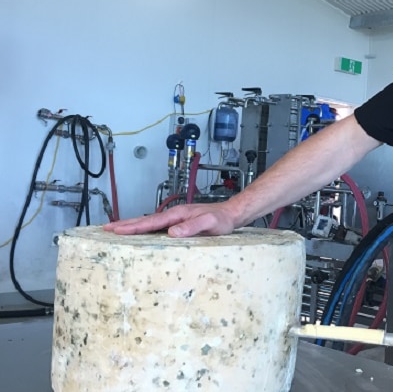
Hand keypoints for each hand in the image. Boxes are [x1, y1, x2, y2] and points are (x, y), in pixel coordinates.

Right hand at [103, 202, 237, 237]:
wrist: (231, 215)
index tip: (116, 229)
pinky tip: (140, 233)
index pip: (151, 222)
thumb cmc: (221, 220)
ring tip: (115, 230)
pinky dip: (144, 229)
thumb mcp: (209, 223)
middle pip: (145, 220)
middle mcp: (174, 216)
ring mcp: (175, 219)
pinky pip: (157, 226)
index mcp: (177, 215)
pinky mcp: (178, 224)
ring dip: (132, 226)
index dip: (133, 227)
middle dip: (125, 224)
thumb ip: (192, 227)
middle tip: (106, 228)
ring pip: (149, 223)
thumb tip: (172, 232)